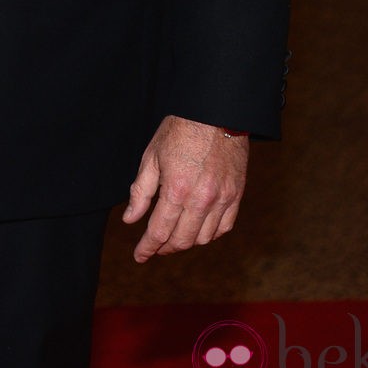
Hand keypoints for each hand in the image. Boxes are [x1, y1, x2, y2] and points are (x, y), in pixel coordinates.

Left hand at [122, 114, 247, 262]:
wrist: (216, 111)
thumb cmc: (180, 130)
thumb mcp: (152, 156)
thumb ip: (141, 191)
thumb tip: (130, 219)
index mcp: (177, 189)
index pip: (159, 231)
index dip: (147, 248)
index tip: (140, 256)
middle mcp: (201, 199)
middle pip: (182, 240)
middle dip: (166, 248)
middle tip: (156, 247)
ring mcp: (222, 199)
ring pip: (204, 238)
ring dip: (187, 242)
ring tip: (175, 236)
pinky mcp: (237, 195)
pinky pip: (224, 227)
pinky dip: (210, 234)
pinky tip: (199, 229)